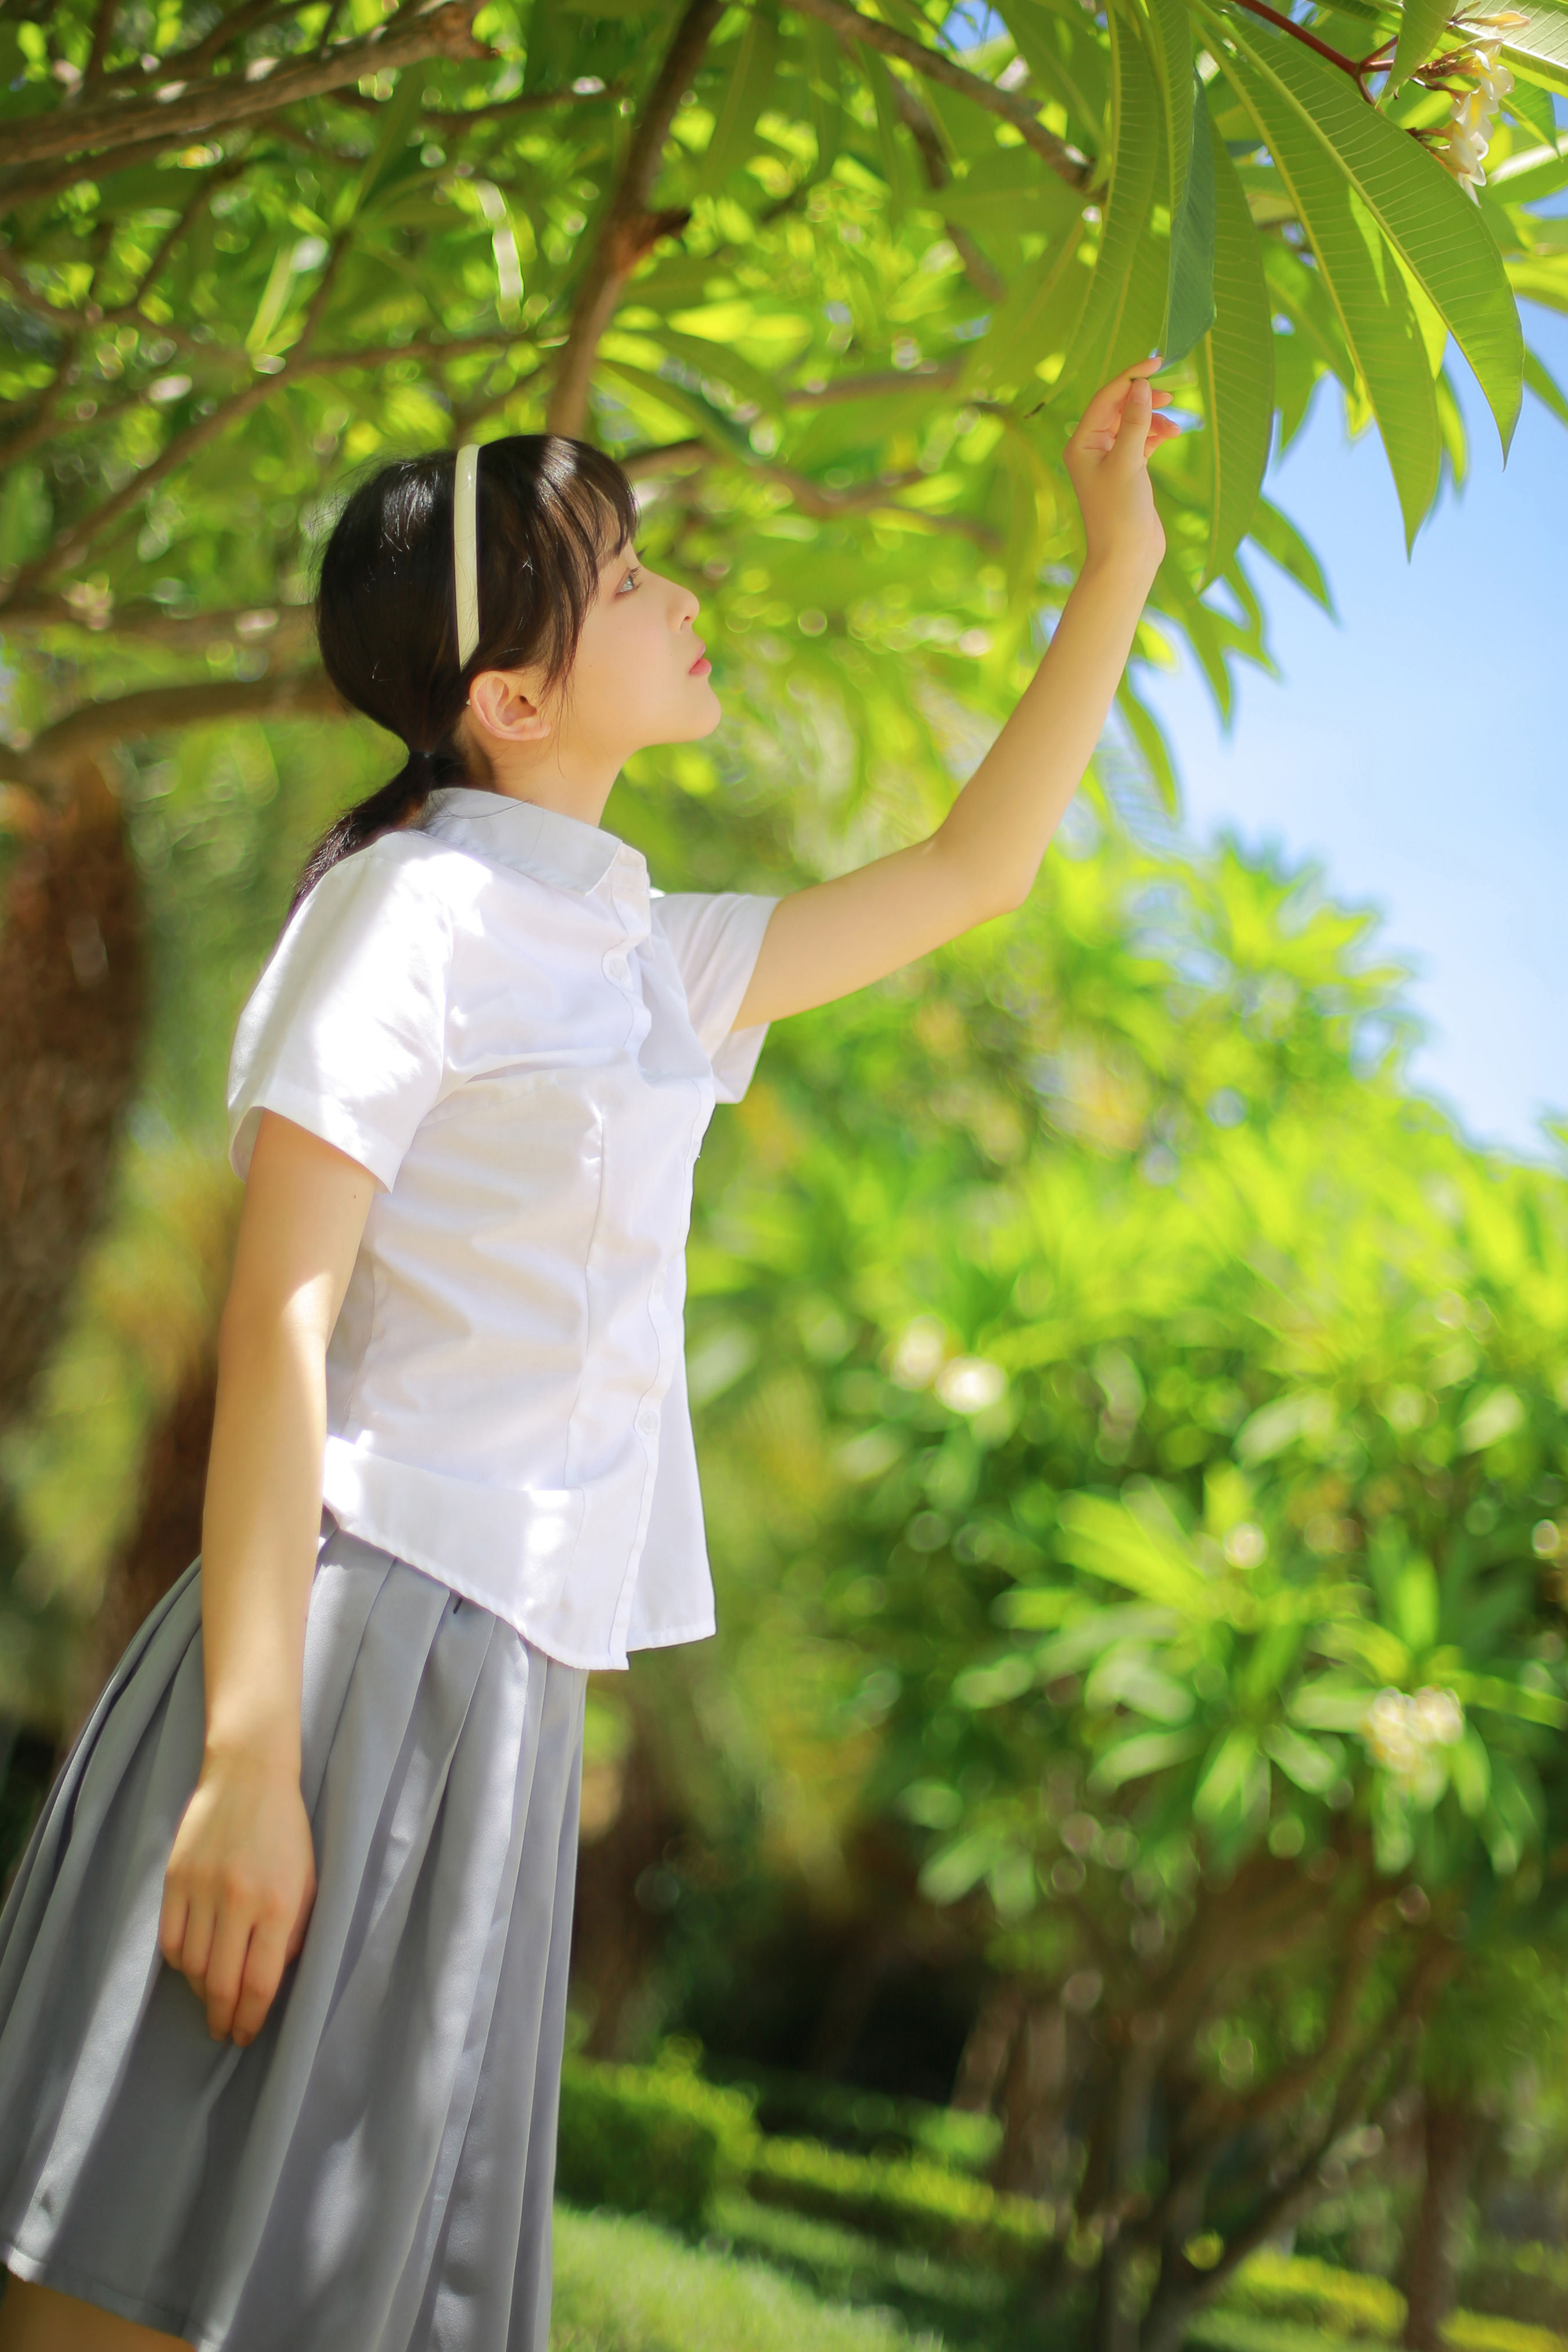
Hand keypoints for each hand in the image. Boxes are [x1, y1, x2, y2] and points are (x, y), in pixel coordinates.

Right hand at [158, 1747, 317, 2045]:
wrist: (249, 1775)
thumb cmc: (286, 1831)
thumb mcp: (308, 1881)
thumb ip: (294, 1932)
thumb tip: (272, 1979)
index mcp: (279, 1905)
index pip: (260, 1983)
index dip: (251, 2019)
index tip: (245, 2036)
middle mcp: (239, 1902)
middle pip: (221, 1984)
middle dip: (222, 2019)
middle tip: (224, 2031)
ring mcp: (203, 1890)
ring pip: (193, 1967)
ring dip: (201, 1992)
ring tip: (211, 1998)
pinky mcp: (176, 1879)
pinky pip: (170, 1940)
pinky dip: (180, 1963)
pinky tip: (193, 1966)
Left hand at [1063, 356, 1179, 579]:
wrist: (1126, 557)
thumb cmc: (1120, 513)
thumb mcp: (1129, 461)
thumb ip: (1135, 421)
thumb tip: (1141, 385)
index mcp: (1081, 443)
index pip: (1106, 397)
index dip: (1131, 377)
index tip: (1157, 362)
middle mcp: (1091, 448)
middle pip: (1118, 407)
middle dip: (1143, 398)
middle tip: (1170, 395)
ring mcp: (1110, 460)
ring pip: (1132, 423)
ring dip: (1153, 419)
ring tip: (1174, 428)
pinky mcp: (1127, 471)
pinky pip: (1141, 440)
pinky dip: (1156, 434)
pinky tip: (1172, 435)